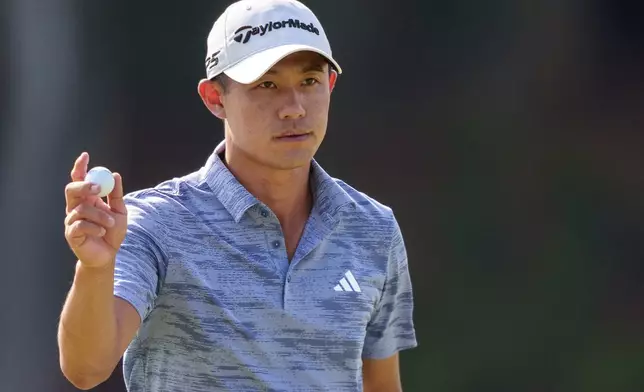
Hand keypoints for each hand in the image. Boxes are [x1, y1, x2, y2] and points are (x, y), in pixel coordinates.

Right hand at [64, 152, 127, 268]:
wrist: (109, 254)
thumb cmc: (112, 232)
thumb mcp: (120, 211)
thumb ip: (117, 195)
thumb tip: (115, 175)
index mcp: (87, 199)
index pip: (79, 179)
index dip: (79, 167)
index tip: (85, 156)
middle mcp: (76, 207)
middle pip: (71, 189)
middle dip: (83, 186)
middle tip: (96, 188)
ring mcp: (71, 220)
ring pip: (81, 209)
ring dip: (100, 216)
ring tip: (110, 224)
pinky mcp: (71, 233)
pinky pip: (80, 224)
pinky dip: (95, 227)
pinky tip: (102, 232)